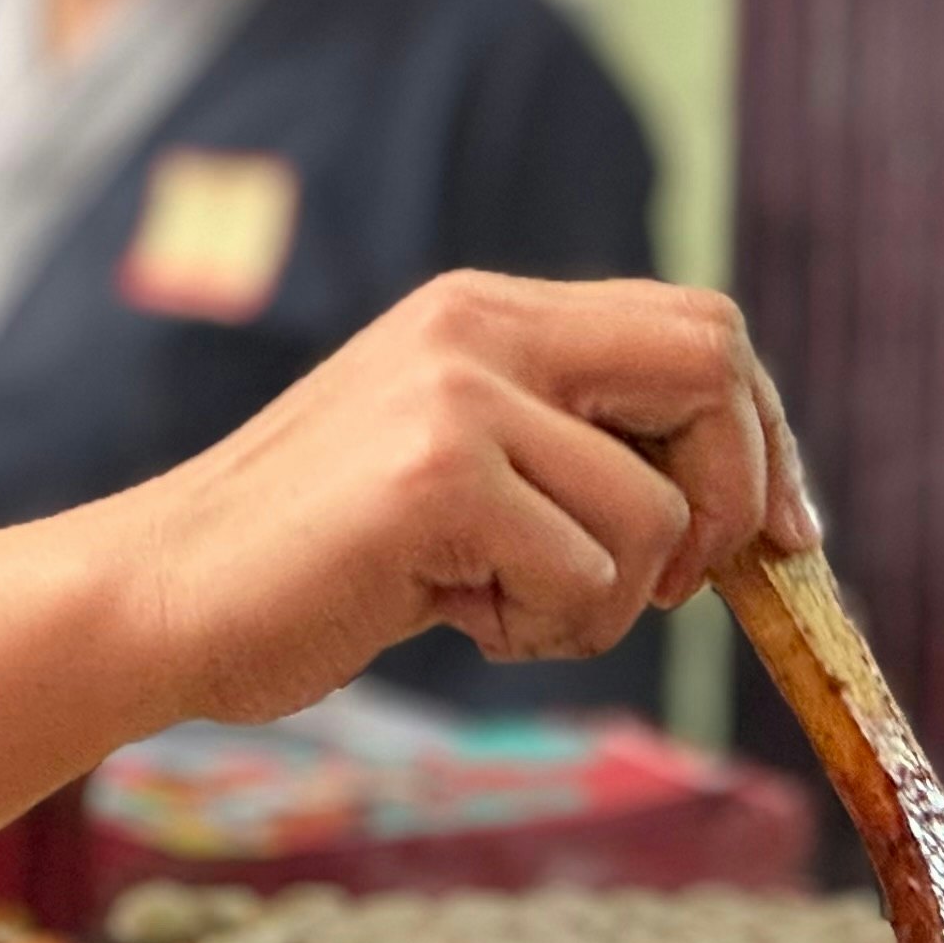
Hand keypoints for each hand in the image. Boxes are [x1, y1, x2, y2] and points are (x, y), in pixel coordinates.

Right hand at [107, 273, 815, 729]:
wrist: (160, 596)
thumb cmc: (312, 559)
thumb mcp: (453, 464)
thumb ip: (565, 448)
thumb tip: (743, 502)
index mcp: (488, 311)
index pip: (699, 329)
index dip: (765, 436)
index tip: (784, 539)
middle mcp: (478, 326)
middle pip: (713, 367)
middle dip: (735, 500)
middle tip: (672, 589)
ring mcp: (455, 394)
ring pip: (655, 515)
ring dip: (607, 606)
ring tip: (499, 611)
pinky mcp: (434, 476)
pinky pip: (587, 577)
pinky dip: (545, 631)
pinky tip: (454, 620)